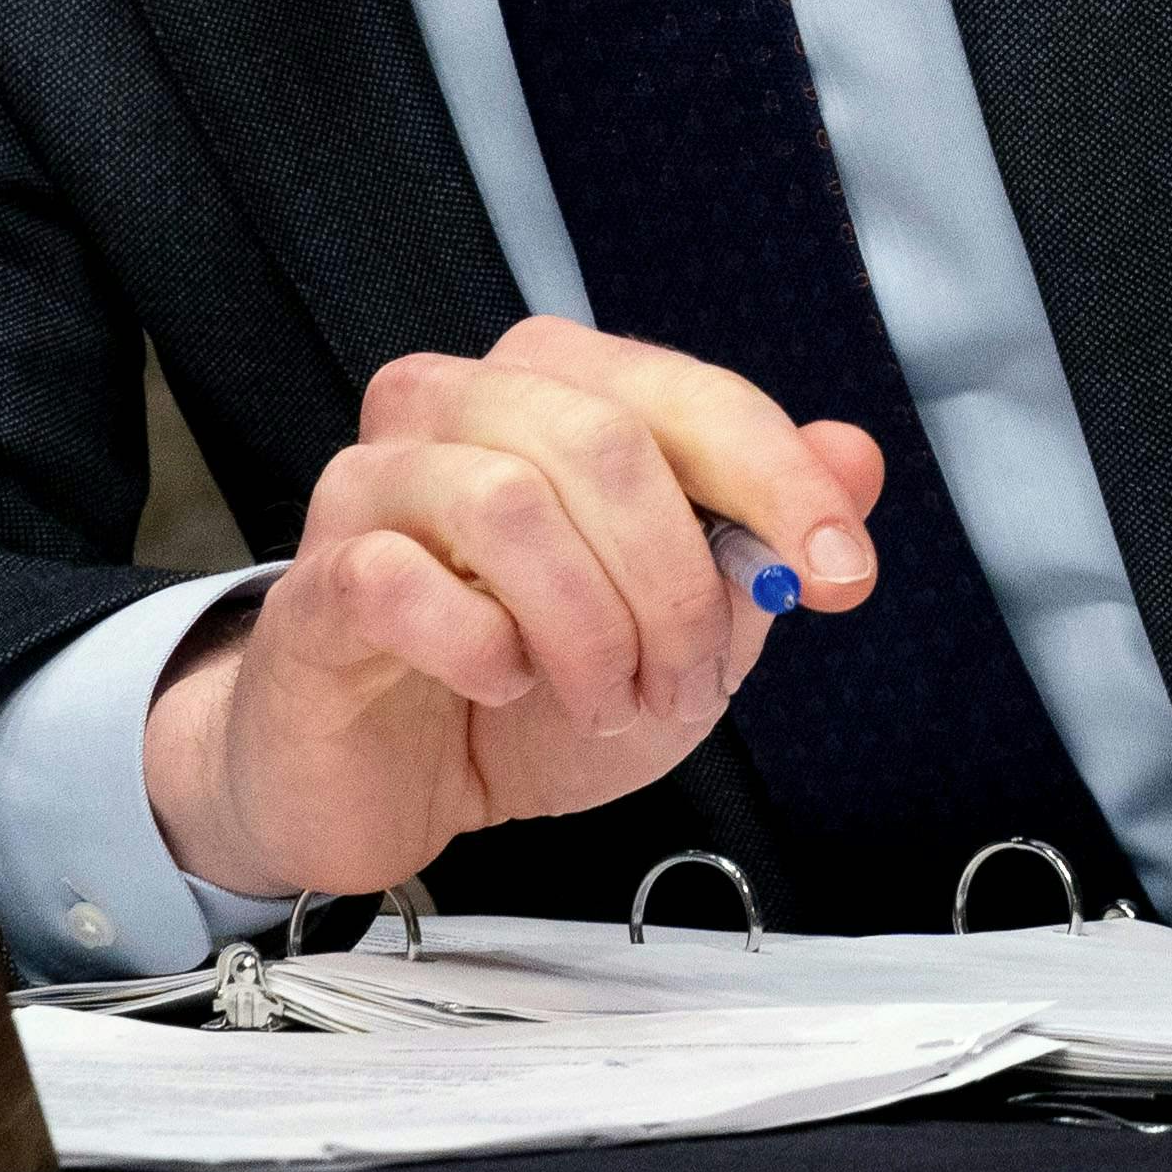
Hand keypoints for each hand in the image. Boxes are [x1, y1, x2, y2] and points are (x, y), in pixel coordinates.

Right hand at [142, 316, 888, 904]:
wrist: (392, 785)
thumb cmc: (534, 683)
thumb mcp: (685, 622)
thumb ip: (765, 533)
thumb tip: (854, 455)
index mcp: (558, 387)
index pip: (690, 395)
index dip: (781, 482)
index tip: (840, 576)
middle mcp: (457, 404)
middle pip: (605, 441)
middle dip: (676, 582)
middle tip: (688, 682)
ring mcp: (371, 485)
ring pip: (509, 502)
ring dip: (589, 629)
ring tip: (605, 701)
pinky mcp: (316, 582)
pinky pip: (403, 582)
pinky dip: (486, 649)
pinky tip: (504, 686)